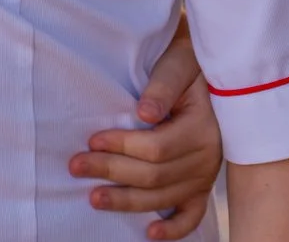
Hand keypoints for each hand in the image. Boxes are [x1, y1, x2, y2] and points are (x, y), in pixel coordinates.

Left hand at [69, 35, 221, 239]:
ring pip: (164, 198)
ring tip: (94, 198)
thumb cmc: (189, 64)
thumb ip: (163, 85)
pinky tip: (148, 232)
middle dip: (111, 172)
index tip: (92, 140)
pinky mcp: (202, 186)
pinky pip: (191, 216)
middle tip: (75, 165)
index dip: (122, 146)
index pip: (157, 148)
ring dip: (127, 202)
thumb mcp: (178, 64)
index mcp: (202, 128)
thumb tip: (145, 113)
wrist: (213, 72)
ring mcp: (206, 175)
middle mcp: (208, 157)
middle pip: (155, 176)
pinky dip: (173, 229)